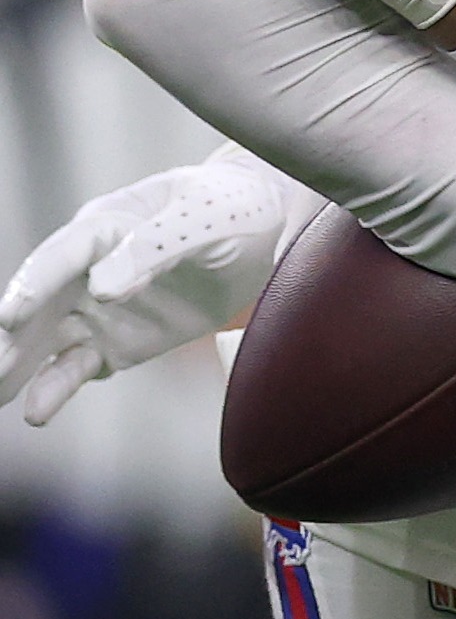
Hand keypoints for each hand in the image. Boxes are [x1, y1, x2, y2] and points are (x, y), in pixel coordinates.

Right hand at [0, 161, 301, 424]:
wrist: (267, 230)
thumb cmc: (232, 208)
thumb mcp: (202, 218)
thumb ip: (155, 246)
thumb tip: (101, 288)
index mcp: (107, 225)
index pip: (61, 256)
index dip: (35, 284)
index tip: (10, 317)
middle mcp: (90, 269)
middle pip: (38, 303)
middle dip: (9, 335)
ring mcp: (100, 308)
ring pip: (47, 340)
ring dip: (19, 366)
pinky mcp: (118, 342)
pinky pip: (80, 366)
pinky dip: (58, 386)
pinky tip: (38, 410)